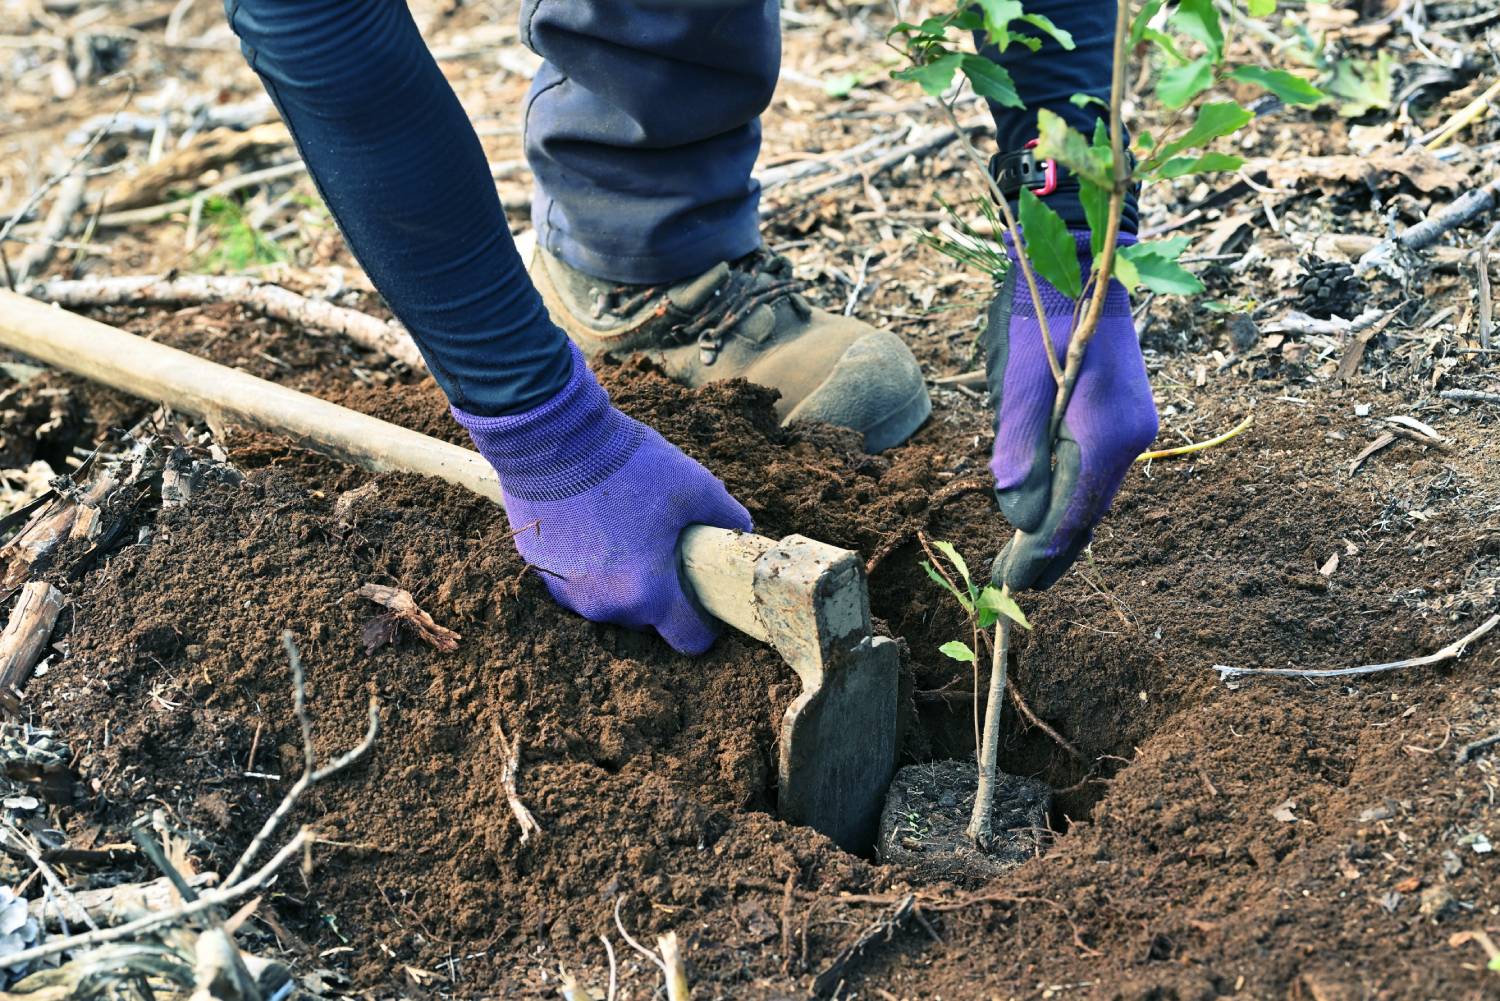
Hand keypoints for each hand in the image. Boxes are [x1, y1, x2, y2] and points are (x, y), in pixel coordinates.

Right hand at [454, 343, 751, 653]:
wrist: (551, 438)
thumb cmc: (628, 464)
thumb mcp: (695, 485)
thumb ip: (727, 518)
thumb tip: (741, 531)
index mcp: (649, 592)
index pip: (690, 640)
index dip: (703, 622)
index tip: (703, 596)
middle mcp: (607, 605)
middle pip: (649, 618)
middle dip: (661, 592)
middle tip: (663, 547)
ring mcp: (570, 593)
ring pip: (612, 601)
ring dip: (623, 579)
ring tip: (625, 531)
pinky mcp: (542, 573)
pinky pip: (580, 583)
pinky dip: (591, 565)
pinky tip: (593, 525)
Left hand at [986, 232, 1157, 590]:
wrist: (1085, 266)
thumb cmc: (1043, 321)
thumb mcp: (1017, 389)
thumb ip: (1017, 455)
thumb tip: (1020, 517)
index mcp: (1106, 436)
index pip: (1070, 516)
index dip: (1039, 555)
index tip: (1011, 585)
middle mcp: (1131, 439)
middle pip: (1088, 513)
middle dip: (1050, 552)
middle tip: (1013, 586)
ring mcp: (1136, 428)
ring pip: (1094, 495)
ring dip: (1061, 527)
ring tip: (1024, 561)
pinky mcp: (1128, 418)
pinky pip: (1098, 473)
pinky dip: (1073, 498)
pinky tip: (1049, 513)